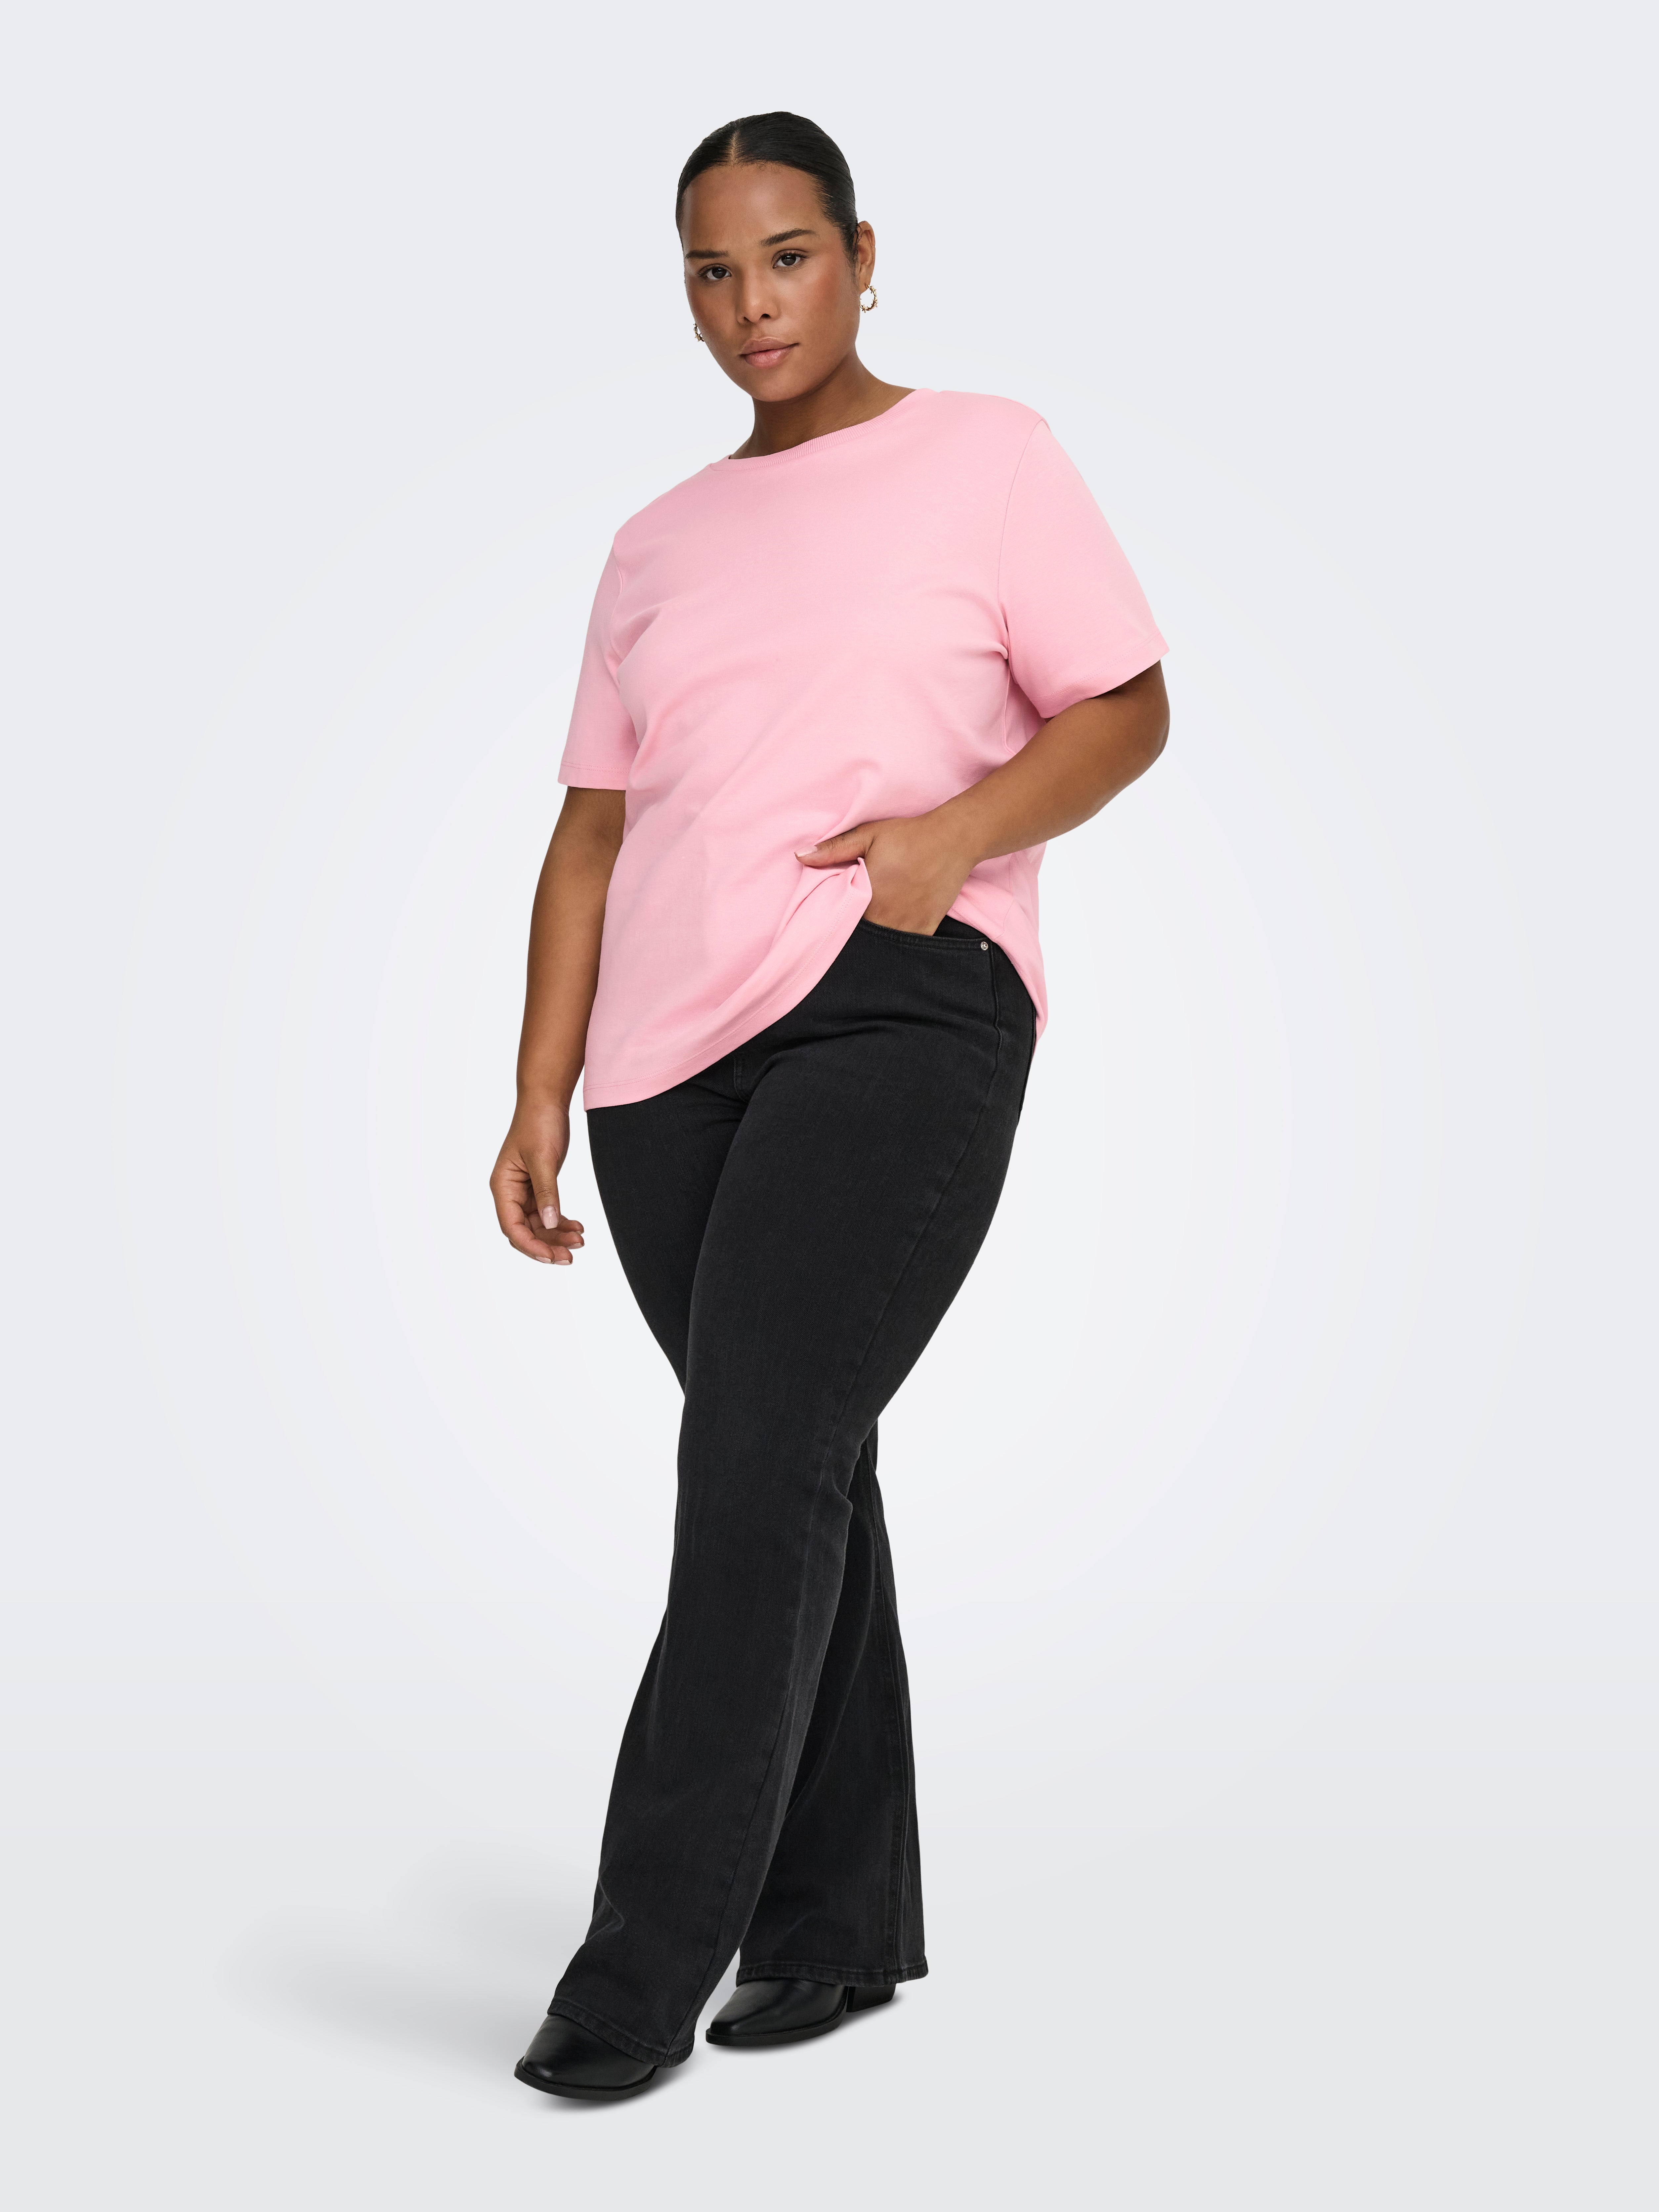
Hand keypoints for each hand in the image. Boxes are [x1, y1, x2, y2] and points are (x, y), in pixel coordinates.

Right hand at [490, 1099, 585, 1265]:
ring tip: (580, 1241)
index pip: (512, 1226)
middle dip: (547, 1245)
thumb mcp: (543, 1159)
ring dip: (557, 1235)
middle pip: (525, 1230)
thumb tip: (550, 1223)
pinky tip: (578, 1227)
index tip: (551, 1257)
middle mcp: (510, 1192)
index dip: (530, 1245)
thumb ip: (547, 1192)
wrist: (547, 1101)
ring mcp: (525, 1191)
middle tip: (571, 1257)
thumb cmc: (539, 1124)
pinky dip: (561, 1222)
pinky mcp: (539, 1187)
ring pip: (539, 1225)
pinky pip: (548, 1213)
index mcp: (503, 1186)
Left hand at [796, 810, 976, 934]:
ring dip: (875, 943)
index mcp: (867, 895)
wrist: (953, 839)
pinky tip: (891, 939)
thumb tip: (799, 857)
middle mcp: (885, 916)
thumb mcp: (868, 835)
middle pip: (861, 937)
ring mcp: (907, 925)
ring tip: (870, 934)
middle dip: (853, 936)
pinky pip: (907, 948)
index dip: (834, 923)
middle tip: (848, 929)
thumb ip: (833, 849)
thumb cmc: (908, 836)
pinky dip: (897, 947)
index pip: (840, 921)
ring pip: (882, 946)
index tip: (830, 922)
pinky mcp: (926, 927)